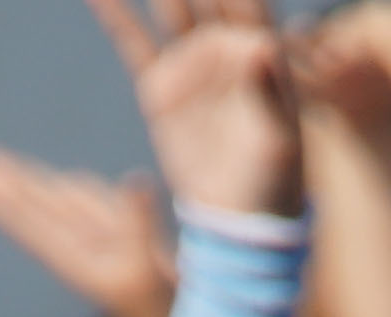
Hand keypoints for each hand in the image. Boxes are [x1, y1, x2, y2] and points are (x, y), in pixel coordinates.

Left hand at [0, 145, 172, 316]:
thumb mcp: (149, 274)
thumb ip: (138, 226)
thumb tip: (134, 178)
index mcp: (83, 264)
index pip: (35, 225)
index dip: (6, 201)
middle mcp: (92, 257)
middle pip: (42, 213)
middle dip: (11, 186)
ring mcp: (112, 254)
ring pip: (68, 209)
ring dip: (40, 187)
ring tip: (11, 171)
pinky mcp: (135, 253)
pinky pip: (100, 214)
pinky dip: (83, 194)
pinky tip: (73, 185)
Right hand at [89, 0, 292, 223]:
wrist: (237, 221)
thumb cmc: (272, 181)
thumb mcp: (277, 140)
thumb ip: (267, 90)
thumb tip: (258, 44)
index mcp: (260, 49)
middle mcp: (224, 46)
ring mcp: (191, 64)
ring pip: (167, 6)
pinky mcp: (160, 87)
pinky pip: (133, 42)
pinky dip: (114, 14)